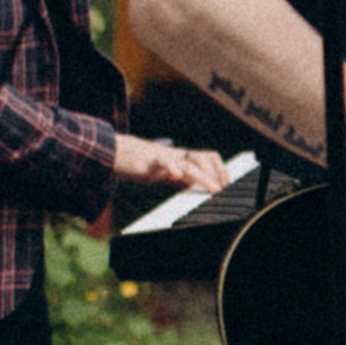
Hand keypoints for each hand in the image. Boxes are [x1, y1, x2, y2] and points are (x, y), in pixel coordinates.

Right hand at [112, 135, 231, 192]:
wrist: (118, 153)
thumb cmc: (144, 164)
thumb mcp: (167, 174)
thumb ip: (181, 179)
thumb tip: (195, 187)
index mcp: (183, 158)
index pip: (209, 157)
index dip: (220, 170)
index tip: (226, 187)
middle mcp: (177, 156)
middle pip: (203, 159)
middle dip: (216, 174)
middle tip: (221, 191)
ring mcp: (165, 158)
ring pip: (188, 163)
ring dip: (203, 176)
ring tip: (212, 189)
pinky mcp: (150, 162)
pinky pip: (163, 161)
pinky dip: (172, 167)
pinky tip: (178, 176)